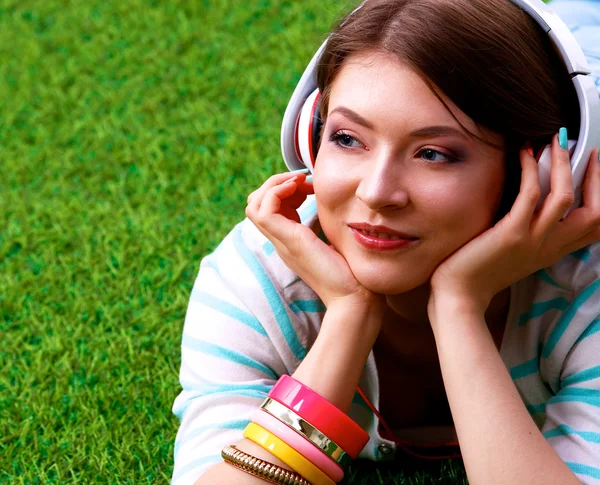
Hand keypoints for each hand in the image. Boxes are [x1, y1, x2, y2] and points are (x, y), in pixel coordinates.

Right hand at [245, 171, 381, 308]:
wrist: (354, 297)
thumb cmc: (351, 272)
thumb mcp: (335, 240)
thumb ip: (328, 226)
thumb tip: (332, 206)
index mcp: (289, 240)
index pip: (268, 208)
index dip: (284, 189)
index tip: (309, 185)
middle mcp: (281, 240)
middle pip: (255, 204)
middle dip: (275, 183)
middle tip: (303, 180)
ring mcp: (282, 241)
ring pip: (254, 205)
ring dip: (274, 184)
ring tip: (298, 180)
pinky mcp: (289, 240)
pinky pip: (264, 210)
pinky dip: (276, 191)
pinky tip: (299, 187)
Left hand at [428, 136, 599, 314]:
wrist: (459, 296)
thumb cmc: (478, 273)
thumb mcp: (515, 254)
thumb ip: (529, 234)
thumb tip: (529, 202)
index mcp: (553, 251)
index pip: (596, 226)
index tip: (593, 168)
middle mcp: (550, 246)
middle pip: (595, 212)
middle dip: (596, 177)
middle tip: (586, 149)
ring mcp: (533, 240)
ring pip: (566, 196)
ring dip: (563, 164)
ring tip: (555, 140)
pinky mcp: (511, 234)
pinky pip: (531, 194)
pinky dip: (530, 170)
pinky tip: (524, 154)